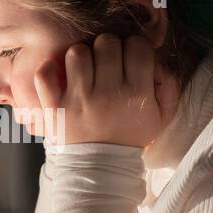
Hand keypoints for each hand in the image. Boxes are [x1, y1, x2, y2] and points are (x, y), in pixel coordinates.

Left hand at [31, 33, 180, 147]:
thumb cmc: (130, 137)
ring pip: (77, 52)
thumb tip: (158, 60)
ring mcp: (78, 100)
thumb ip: (168, 86)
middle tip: (107, 64)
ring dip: (81, 57)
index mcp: (137, 94)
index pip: (138, 45)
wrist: (101, 170)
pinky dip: (49, 70)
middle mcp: (108, 94)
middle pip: (107, 42)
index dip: (135, 47)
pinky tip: (60, 77)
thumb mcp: (160, 117)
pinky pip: (45, 74)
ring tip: (85, 72)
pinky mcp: (55, 107)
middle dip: (109, 48)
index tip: (131, 58)